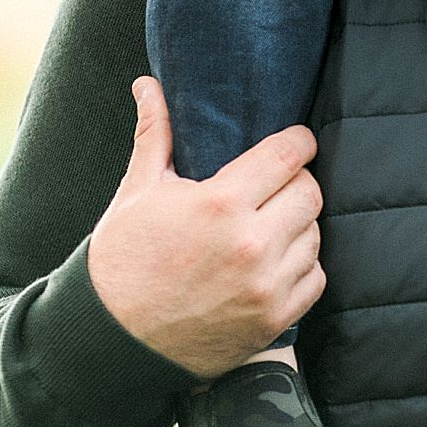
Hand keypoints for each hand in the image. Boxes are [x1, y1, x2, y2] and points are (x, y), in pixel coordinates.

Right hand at [86, 78, 325, 376]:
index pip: (290, 152)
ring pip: (314, 235)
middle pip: (309, 192)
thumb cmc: (123, 260)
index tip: (291, 142)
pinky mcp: (272, 321)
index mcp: (221, 203)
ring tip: (269, 224)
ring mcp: (265, 287)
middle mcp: (252, 244)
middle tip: (273, 187)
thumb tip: (147, 83)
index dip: (296, 141)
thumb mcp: (138, 190)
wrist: (111, 343)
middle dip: (295, 182)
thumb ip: (156, 132)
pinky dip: (302, 267)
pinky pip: (315, 279)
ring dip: (298, 226)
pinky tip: (274, 261)